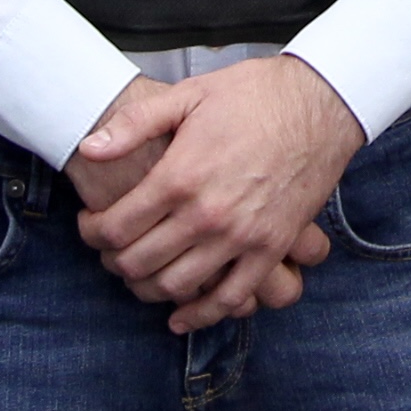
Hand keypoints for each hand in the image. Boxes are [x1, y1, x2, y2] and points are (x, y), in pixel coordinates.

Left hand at [75, 58, 366, 332]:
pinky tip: (180, 316)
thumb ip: (134, 125)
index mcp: (180, 177)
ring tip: (139, 272)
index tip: (90, 224)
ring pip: (176, 285)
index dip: (91, 232)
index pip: (115, 226)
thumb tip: (89, 148)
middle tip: (108, 249)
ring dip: (146, 288)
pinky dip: (200, 314)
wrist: (321, 104)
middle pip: (137, 261)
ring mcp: (240, 237)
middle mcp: (206, 215)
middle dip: (112, 260)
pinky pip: (231, 298)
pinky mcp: (271, 249)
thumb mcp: (188, 96)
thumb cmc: (254, 95)